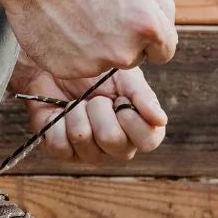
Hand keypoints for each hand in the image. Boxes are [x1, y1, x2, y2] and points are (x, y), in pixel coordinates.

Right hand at [2, 0, 177, 78]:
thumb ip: (160, 7)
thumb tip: (165, 29)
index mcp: (149, 27)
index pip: (165, 52)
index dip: (149, 37)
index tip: (130, 25)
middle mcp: (125, 51)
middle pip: (133, 58)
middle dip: (122, 42)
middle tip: (97, 15)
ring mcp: (95, 64)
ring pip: (104, 63)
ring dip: (95, 48)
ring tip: (75, 18)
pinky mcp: (67, 69)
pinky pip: (77, 66)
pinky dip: (71, 52)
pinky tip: (60, 28)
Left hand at [10, 55, 167, 164]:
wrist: (57, 64)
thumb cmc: (96, 73)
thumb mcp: (123, 76)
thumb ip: (142, 95)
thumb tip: (160, 120)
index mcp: (140, 130)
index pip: (148, 140)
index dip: (131, 116)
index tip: (120, 97)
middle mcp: (118, 147)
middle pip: (112, 140)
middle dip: (99, 109)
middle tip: (94, 97)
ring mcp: (90, 153)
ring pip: (83, 139)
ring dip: (76, 112)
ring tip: (76, 103)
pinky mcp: (63, 151)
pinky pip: (60, 144)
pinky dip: (56, 120)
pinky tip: (59, 112)